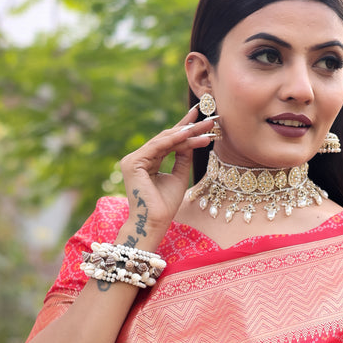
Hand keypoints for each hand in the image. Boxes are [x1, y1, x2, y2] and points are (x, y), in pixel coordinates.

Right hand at [119, 106, 217, 243]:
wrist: (155, 223)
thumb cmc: (166, 206)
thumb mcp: (179, 176)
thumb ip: (183, 157)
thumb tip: (191, 139)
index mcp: (146, 162)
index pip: (168, 142)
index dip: (185, 130)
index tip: (202, 120)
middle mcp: (138, 158)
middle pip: (167, 138)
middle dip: (189, 128)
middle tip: (209, 120)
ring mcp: (133, 160)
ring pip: (164, 141)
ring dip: (186, 134)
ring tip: (205, 127)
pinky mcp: (133, 163)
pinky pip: (157, 147)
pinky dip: (173, 140)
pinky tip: (188, 134)